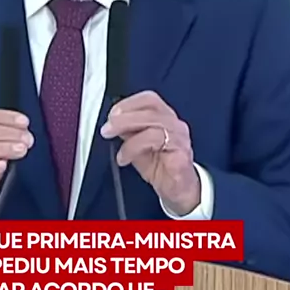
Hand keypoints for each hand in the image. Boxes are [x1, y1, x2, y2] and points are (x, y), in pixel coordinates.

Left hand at [101, 91, 200, 215]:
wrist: (178, 190)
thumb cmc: (160, 166)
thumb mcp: (137, 145)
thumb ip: (128, 131)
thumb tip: (112, 122)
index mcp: (165, 118)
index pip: (149, 99)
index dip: (129, 103)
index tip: (112, 113)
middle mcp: (175, 124)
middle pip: (150, 108)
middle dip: (124, 116)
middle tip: (108, 128)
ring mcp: (180, 137)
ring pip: (153, 122)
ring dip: (128, 130)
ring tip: (114, 143)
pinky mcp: (181, 152)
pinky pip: (156, 142)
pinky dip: (134, 147)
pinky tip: (125, 158)